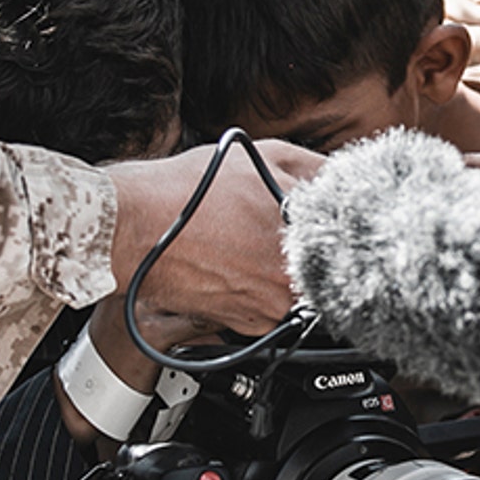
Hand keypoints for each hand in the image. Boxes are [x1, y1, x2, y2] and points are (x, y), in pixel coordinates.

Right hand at [106, 139, 323, 335]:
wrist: (132, 228)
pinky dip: (256, 287)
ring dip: (278, 267)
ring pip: (295, 287)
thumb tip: (344, 176)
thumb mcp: (263, 154)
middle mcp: (292, 276)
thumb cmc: (188, 190)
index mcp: (305, 231)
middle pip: (323, 263)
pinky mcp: (246, 324)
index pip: (347, 232)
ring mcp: (270, 306)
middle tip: (273, 224)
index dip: (336, 221)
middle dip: (305, 244)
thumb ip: (316, 168)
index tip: (325, 215)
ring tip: (244, 241)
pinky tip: (231, 262)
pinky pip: (268, 305)